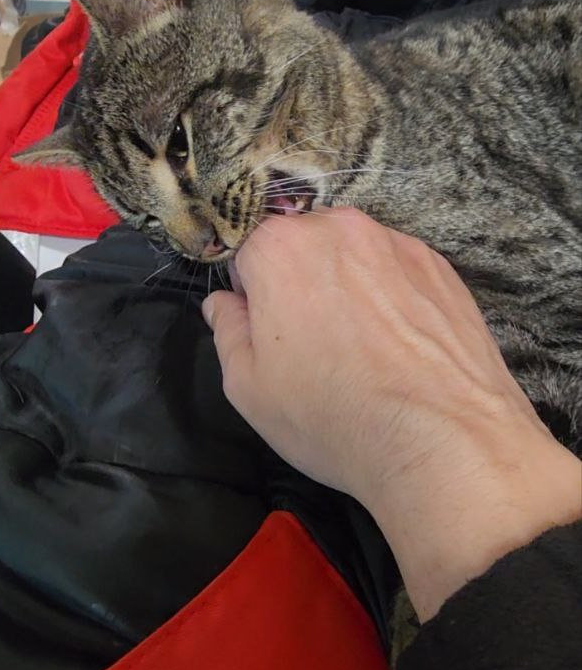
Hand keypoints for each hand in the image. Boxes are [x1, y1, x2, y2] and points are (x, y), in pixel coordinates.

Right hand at [203, 209, 580, 620]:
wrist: (445, 441)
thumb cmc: (333, 416)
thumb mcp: (249, 389)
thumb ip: (228, 332)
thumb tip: (224, 304)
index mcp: (281, 247)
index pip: (247, 249)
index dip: (251, 292)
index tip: (265, 331)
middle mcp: (340, 229)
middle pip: (304, 246)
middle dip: (301, 284)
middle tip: (313, 347)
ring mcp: (398, 244)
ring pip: (356, 259)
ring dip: (350, 290)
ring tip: (364, 354)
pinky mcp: (442, 268)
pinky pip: (400, 275)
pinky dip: (394, 301)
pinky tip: (400, 352)